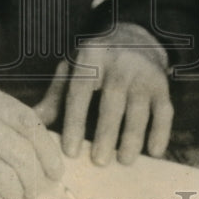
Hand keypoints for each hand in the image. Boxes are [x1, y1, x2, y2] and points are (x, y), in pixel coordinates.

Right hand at [0, 78, 63, 198]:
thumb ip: (2, 120)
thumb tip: (47, 150)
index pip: (28, 123)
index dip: (48, 151)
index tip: (55, 169)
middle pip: (22, 155)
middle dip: (37, 180)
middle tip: (38, 191)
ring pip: (7, 181)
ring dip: (16, 196)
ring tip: (14, 198)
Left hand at [34, 22, 172, 165]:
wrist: (133, 37)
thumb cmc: (96, 61)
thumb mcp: (73, 69)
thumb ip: (56, 96)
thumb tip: (33, 121)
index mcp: (90, 57)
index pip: (80, 91)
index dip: (75, 122)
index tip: (71, 151)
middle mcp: (119, 62)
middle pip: (112, 100)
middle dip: (106, 133)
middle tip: (99, 161)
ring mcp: (143, 72)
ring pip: (139, 107)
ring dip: (132, 137)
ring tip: (124, 161)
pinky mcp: (162, 83)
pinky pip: (164, 110)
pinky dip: (160, 132)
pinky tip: (154, 152)